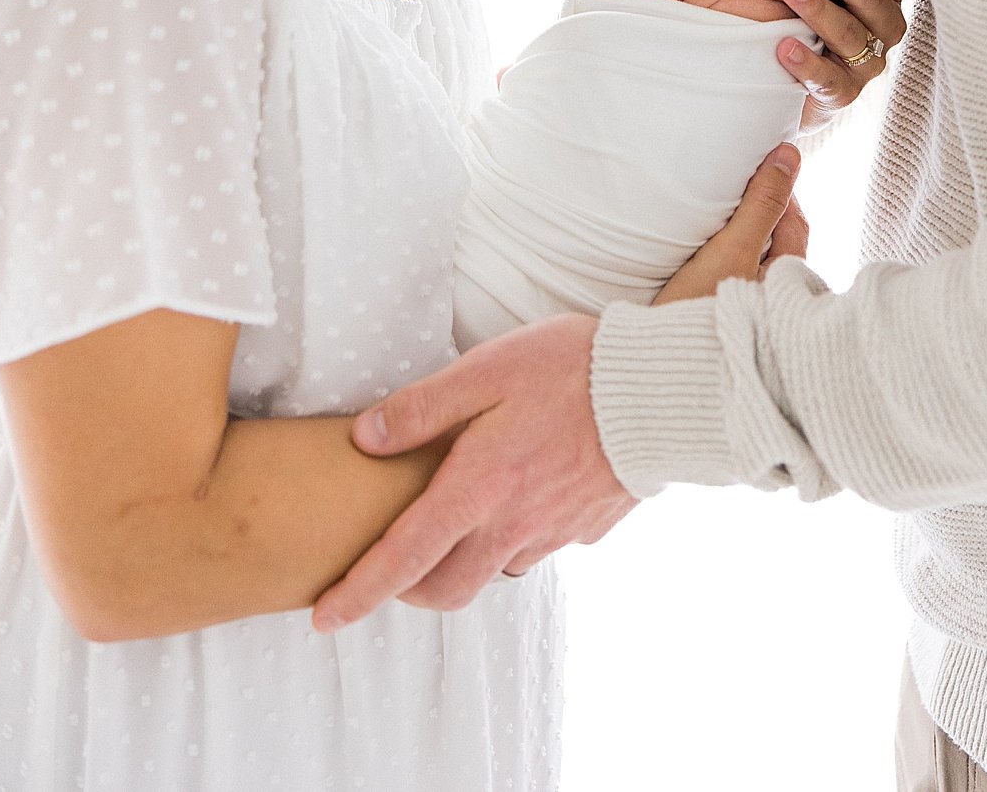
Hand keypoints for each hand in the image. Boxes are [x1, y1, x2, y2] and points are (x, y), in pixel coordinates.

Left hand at [310, 313, 634, 631]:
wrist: (662, 389)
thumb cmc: (571, 368)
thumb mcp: (486, 369)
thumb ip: (422, 408)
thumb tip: (364, 439)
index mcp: (479, 488)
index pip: (403, 558)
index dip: (358, 593)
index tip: (324, 618)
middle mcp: (513, 525)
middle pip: (446, 589)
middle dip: (409, 589)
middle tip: (392, 562)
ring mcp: (553, 532)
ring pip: (493, 571)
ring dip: (464, 561)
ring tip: (459, 519)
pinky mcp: (587, 528)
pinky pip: (537, 548)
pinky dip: (515, 536)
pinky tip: (523, 493)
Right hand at [653, 142, 805, 303]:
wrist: (661, 365)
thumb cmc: (700, 311)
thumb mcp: (732, 251)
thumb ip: (761, 204)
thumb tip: (788, 154)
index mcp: (790, 280)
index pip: (793, 219)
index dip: (775, 188)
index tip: (750, 166)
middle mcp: (776, 296)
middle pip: (774, 238)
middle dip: (755, 210)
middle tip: (726, 186)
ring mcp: (750, 306)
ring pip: (751, 256)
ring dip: (734, 233)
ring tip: (709, 216)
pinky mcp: (724, 314)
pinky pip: (730, 273)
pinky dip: (719, 255)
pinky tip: (697, 251)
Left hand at [775, 0, 920, 129]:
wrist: (778, 71)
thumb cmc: (791, 0)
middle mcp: (883, 24)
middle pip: (878, 1)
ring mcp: (866, 62)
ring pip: (853, 36)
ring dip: (821, 10)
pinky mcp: (841, 93)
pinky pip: (830, 81)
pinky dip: (808, 64)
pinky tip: (783, 45)